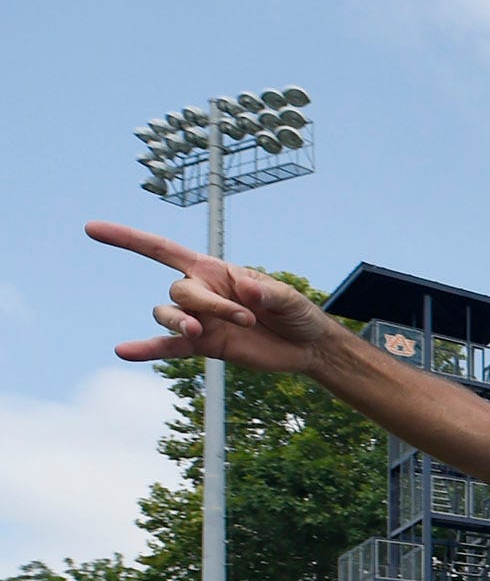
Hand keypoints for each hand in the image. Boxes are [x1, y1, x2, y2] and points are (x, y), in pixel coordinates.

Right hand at [88, 221, 339, 372]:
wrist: (306, 347)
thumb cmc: (297, 313)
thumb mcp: (290, 298)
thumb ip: (268, 291)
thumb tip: (244, 288)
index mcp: (214, 271)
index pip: (163, 250)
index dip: (129, 239)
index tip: (93, 230)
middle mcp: (200, 292)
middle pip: (179, 292)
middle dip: (208, 304)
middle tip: (245, 318)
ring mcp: (198, 320)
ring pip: (168, 315)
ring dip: (181, 324)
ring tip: (200, 333)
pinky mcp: (202, 346)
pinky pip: (167, 347)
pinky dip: (146, 349)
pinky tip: (124, 351)